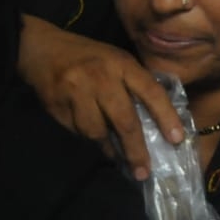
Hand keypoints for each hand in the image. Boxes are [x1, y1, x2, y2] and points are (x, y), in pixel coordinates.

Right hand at [19, 15, 184, 179]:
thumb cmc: (91, 57)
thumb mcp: (118, 60)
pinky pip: (77, 131)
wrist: (42, 49)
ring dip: (110, 148)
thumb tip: (158, 120)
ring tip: (119, 158)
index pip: (150, 92)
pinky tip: (96, 141)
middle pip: (124, 120)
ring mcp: (76, 92)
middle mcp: (101, 78)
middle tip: (144, 171)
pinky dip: (89, 139)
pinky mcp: (56, 106)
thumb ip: (136, 84)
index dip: (166, 116)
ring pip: (97, 131)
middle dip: (136, 150)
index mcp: (122, 64)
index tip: (177, 139)